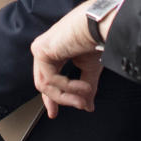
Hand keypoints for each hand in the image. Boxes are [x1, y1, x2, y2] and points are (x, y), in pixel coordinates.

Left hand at [31, 0, 106, 118]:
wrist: (99, 26)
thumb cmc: (96, 40)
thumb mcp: (90, 70)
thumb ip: (84, 88)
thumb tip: (87, 107)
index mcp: (54, 51)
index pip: (46, 78)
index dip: (51, 98)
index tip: (53, 114)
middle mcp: (45, 49)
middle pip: (43, 83)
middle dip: (58, 99)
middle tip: (79, 106)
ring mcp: (40, 48)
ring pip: (45, 85)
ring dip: (67, 95)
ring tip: (85, 97)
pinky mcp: (40, 50)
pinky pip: (49, 79)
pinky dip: (67, 87)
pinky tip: (83, 87)